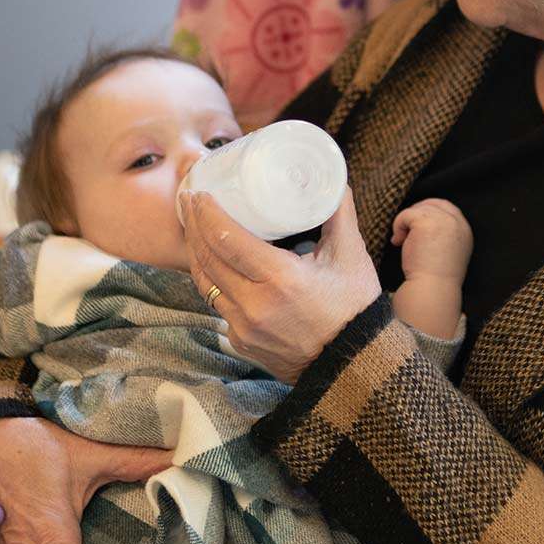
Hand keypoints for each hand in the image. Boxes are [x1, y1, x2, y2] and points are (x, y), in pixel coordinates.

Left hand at [180, 184, 381, 384]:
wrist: (352, 364)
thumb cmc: (354, 308)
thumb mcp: (351, 256)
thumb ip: (339, 214)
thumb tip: (334, 180)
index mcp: (280, 279)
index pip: (226, 239)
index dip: (207, 214)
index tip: (200, 194)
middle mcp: (254, 305)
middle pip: (207, 258)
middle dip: (194, 226)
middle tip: (189, 201)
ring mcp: (243, 327)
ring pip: (205, 283)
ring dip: (196, 253)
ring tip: (194, 228)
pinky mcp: (241, 341)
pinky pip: (217, 305)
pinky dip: (212, 280)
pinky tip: (212, 263)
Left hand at [391, 198, 472, 284]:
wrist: (433, 290)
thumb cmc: (436, 278)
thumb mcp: (448, 252)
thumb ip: (443, 234)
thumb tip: (420, 222)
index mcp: (465, 229)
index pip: (447, 207)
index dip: (429, 212)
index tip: (416, 227)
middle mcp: (457, 221)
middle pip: (432, 204)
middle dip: (416, 215)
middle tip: (405, 233)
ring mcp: (442, 220)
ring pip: (417, 209)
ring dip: (405, 223)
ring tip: (401, 241)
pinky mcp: (425, 221)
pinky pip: (405, 214)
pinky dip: (398, 226)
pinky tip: (397, 242)